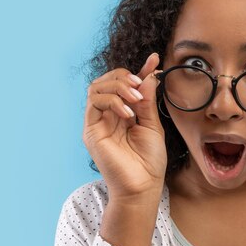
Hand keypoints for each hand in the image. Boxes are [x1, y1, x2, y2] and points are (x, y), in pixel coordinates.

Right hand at [82, 52, 165, 204]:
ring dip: (117, 86)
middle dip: (124, 76)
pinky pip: (95, 103)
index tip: (154, 59)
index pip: (126, 85)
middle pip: (106, 81)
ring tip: (136, 98)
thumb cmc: (148, 162)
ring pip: (97, 87)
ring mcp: (98, 122)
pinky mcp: (91, 131)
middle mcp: (108, 116)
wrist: (143, 187)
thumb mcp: (152, 125)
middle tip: (140, 85)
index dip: (138, 70)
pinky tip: (128, 113)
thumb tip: (150, 75)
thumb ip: (147, 101)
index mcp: (123, 114)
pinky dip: (112, 101)